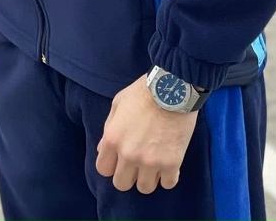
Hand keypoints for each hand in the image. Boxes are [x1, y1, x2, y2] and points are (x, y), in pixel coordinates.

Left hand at [96, 75, 197, 193]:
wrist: (173, 88)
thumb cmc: (144, 92)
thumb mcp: (119, 103)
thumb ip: (108, 127)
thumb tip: (102, 149)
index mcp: (113, 139)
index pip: (103, 169)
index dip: (111, 165)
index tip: (120, 159)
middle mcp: (129, 154)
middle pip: (122, 184)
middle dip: (128, 175)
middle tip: (137, 163)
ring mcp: (150, 161)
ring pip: (145, 188)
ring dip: (149, 177)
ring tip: (155, 164)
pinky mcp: (172, 163)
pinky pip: (168, 184)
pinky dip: (168, 176)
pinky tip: (169, 164)